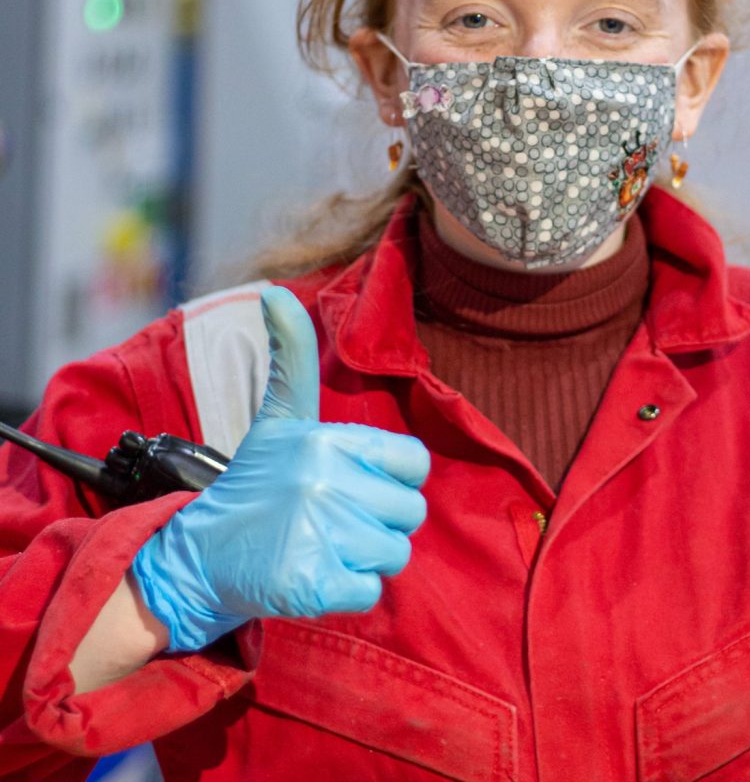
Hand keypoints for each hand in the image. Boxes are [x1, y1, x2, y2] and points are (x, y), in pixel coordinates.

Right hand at [131, 286, 428, 651]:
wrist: (198, 554)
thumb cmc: (255, 483)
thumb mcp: (280, 417)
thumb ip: (291, 356)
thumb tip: (273, 292)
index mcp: (326, 440)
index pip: (415, 462)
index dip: (392, 478)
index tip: (356, 483)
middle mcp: (325, 482)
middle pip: (410, 512)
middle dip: (379, 522)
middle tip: (333, 520)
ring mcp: (318, 534)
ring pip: (395, 553)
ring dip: (364, 558)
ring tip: (322, 545)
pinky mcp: (310, 585)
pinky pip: (371, 592)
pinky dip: (348, 591)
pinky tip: (315, 574)